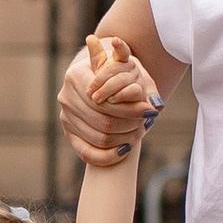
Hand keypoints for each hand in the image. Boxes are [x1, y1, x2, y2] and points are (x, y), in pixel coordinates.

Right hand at [60, 42, 145, 163]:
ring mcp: (65, 116)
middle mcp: (66, 96)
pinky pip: (87, 153)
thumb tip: (157, 105)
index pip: (105, 100)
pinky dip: (107, 156)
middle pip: (103, 121)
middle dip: (130, 125)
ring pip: (99, 138)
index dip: (130, 109)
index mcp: (76, 75)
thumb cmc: (115, 70)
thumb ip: (143, 83)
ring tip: (140, 132)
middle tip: (147, 123)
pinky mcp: (68, 133)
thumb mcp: (127, 66)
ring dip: (124, 139)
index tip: (149, 111)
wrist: (96, 77)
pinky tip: (125, 150)